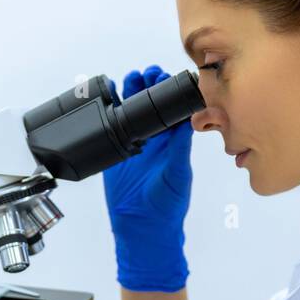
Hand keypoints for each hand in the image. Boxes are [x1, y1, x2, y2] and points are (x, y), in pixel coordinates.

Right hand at [102, 65, 193, 291]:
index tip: (170, 77)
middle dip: (152, 85)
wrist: (140, 227)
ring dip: (134, 92)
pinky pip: (113, 126)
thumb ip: (179, 150)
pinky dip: (112, 111)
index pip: (175, 109)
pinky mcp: (116, 152)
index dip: (173, 91)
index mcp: (174, 143)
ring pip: (134, 110)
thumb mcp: (177, 176)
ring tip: (132, 78)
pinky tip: (111, 97)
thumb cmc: (167, 206)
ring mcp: (136, 144)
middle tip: (149, 73)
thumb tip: (188, 122)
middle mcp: (156, 140)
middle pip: (154, 104)